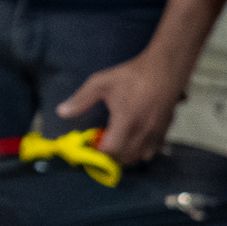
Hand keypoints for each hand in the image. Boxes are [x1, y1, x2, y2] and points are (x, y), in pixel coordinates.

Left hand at [54, 51, 191, 163]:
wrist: (165, 68)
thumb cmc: (133, 75)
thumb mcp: (101, 83)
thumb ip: (81, 99)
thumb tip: (61, 111)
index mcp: (126, 121)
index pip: (111, 150)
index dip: (99, 152)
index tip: (92, 144)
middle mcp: (142, 131)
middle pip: (125, 158)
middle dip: (111, 155)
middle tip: (102, 143)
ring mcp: (156, 132)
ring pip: (140, 156)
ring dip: (127, 155)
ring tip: (118, 142)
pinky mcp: (165, 130)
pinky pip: (154, 150)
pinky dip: (143, 150)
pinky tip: (135, 138)